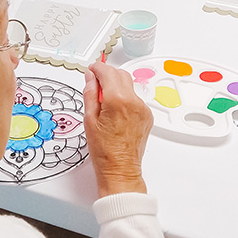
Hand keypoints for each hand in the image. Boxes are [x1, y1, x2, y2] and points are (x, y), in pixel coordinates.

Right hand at [84, 61, 152, 197]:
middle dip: (108, 75)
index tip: (91, 70)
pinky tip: (115, 113)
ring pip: (129, 86)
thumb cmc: (104, 150)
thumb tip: (90, 78)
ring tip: (104, 104)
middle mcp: (134, 102)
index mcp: (117, 101)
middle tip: (95, 84)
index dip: (97, 68)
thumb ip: (90, 93)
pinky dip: (125, 99)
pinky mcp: (147, 116)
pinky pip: (135, 99)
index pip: (107, 72)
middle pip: (121, 75)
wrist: (120, 169)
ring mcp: (143, 109)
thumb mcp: (89, 119)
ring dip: (116, 87)